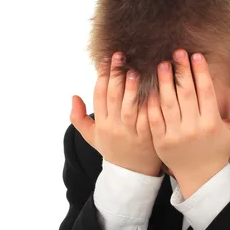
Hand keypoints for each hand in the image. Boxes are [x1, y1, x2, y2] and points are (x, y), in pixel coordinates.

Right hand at [70, 52, 161, 176]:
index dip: (102, 76)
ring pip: (130, 107)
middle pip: (113, 97)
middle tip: (120, 56)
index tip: (106, 59)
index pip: (99, 95)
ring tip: (135, 70)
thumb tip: (73, 96)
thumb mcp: (92, 137)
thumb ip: (79, 118)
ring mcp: (132, 132)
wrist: (133, 174)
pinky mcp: (149, 136)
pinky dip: (152, 101)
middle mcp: (115, 127)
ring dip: (132, 88)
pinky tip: (156, 87)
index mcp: (102, 124)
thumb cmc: (113, 150)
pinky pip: (150, 116)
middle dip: (115, 75)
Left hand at [147, 50, 229, 197]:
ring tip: (162, 64)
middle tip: (177, 52)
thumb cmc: (218, 150)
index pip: (206, 92)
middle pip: (186, 94)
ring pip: (168, 103)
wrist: (200, 177)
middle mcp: (194, 129)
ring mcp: (175, 136)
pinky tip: (149, 86)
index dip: (201, 72)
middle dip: (181, 71)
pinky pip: (154, 118)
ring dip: (164, 82)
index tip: (196, 55)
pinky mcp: (161, 142)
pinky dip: (151, 101)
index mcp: (212, 124)